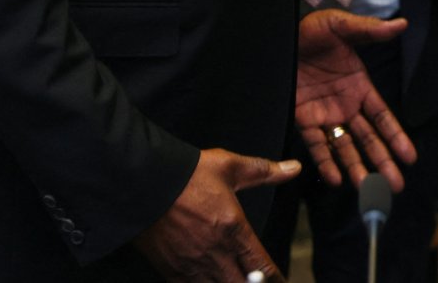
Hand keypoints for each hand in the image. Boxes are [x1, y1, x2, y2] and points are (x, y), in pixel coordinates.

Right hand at [133, 148, 296, 280]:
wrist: (143, 183)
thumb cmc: (187, 174)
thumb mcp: (230, 166)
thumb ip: (264, 171)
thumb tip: (293, 168)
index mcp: (233, 229)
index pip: (262, 266)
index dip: (276, 279)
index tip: (282, 282)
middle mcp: (215, 253)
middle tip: (259, 281)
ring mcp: (191, 265)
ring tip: (237, 280)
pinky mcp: (170, 269)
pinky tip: (209, 281)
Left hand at [294, 10, 417, 189]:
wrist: (275, 37)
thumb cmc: (310, 30)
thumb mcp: (340, 26)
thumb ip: (369, 30)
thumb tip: (401, 24)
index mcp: (359, 87)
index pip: (382, 118)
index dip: (396, 137)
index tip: (410, 157)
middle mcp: (345, 106)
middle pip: (368, 139)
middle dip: (382, 162)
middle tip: (395, 186)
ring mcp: (324, 115)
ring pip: (344, 147)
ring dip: (356, 168)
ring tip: (368, 190)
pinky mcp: (301, 120)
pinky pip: (315, 145)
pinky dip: (325, 163)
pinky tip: (336, 180)